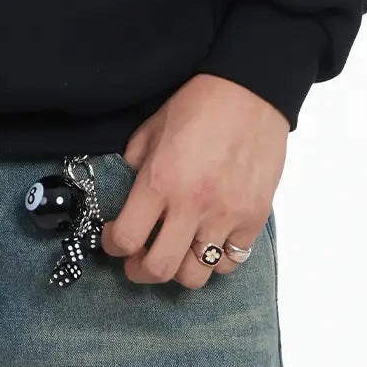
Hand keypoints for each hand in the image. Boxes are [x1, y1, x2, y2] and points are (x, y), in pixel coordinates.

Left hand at [101, 72, 286, 286]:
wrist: (252, 91)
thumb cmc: (201, 104)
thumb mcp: (152, 128)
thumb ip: (136, 163)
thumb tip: (130, 191)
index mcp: (160, 181)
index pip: (127, 239)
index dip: (112, 246)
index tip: (113, 238)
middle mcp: (192, 205)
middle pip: (159, 269)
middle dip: (139, 272)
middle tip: (137, 262)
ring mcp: (226, 215)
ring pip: (197, 275)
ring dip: (179, 269)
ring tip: (175, 253)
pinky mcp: (254, 218)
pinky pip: (230, 261)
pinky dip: (215, 259)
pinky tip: (207, 240)